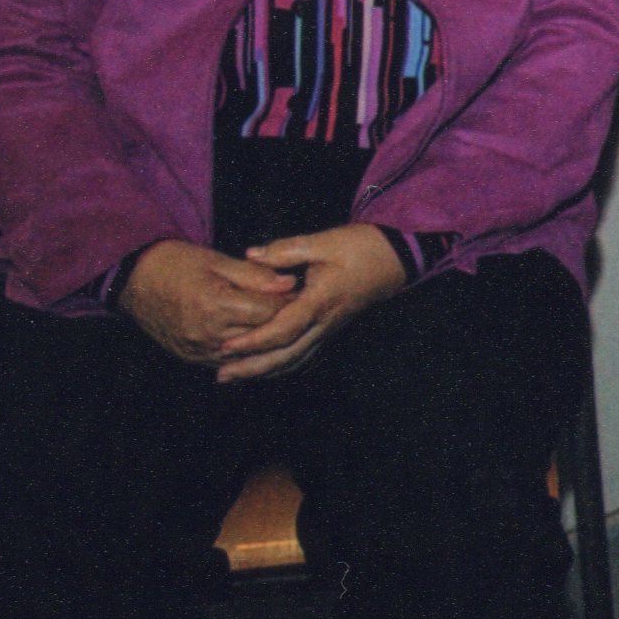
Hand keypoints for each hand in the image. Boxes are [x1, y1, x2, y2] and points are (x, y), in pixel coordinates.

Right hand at [119, 239, 296, 364]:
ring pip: (247, 353)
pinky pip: (228, 362)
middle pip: (261, 334)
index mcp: (215, 304)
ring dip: (266, 340)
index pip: (268, 311)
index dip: (289, 301)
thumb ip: (256, 275)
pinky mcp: (191, 358)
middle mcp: (206, 333)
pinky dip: (246, 353)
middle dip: (282, 321)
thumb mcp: (218, 261)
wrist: (135, 281)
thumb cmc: (178, 264)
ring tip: (282, 323)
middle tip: (299, 308)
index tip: (302, 291)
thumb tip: (290, 283)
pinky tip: (258, 341)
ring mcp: (197, 350)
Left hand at [213, 225, 406, 381]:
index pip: (284, 329)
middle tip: (221, 374)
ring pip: (294, 360)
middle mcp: (324, 322)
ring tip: (233, 376)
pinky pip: (303, 355)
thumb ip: (286, 250)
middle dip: (252, 367)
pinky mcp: (330, 329)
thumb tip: (251, 255)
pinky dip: (280, 366)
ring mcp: (329, 329)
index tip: (226, 345)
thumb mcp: (325, 242)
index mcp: (321, 300)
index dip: (254, 340)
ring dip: (262, 371)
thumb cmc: (363, 248)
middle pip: (286, 355)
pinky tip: (263, 368)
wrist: (397, 259)